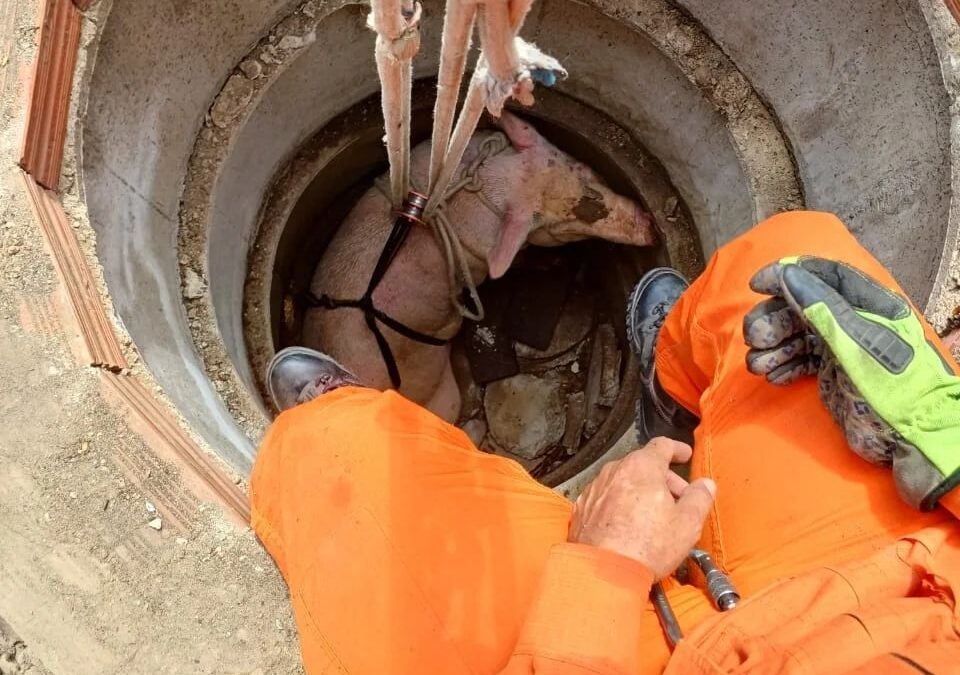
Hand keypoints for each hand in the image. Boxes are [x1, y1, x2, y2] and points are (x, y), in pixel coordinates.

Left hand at [568, 437, 715, 579]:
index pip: (661, 446)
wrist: (603, 573)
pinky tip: (629, 523)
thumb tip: (705, 485)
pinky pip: (607, 497)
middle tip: (678, 497)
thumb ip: (699, 498)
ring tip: (654, 513)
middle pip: (643, 464)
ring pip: (623, 480)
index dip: (676, 449)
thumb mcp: (687, 524)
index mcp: (641, 467)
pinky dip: (620, 502)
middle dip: (663, 477)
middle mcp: (614, 471)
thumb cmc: (646, 547)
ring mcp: (595, 488)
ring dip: (641, 489)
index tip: (683, 454)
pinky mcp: (583, 508)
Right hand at [743, 255, 959, 509]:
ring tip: (757, 365)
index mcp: (869, 303)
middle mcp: (853, 320)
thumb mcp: (856, 340)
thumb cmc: (890, 383)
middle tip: (755, 340)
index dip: (787, 274)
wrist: (910, 436)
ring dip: (772, 347)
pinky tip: (772, 377)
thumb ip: (821, 306)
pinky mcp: (833, 373)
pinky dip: (782, 366)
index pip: (823, 275)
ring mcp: (842, 347)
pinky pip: (800, 361)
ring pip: (796, 335)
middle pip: (801, 307)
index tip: (756, 285)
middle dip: (773, 321)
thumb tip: (786, 274)